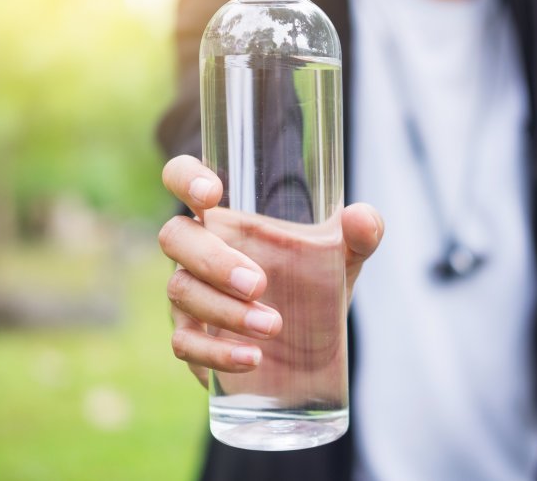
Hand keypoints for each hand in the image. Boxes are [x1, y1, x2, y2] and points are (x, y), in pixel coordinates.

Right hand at [159, 155, 383, 388]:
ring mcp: (189, 294)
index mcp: (226, 218)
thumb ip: (361, 234)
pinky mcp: (192, 339)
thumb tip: (361, 218)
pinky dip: (216, 353)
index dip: (185, 178)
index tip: (211, 194)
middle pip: (175, 238)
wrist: (311, 347)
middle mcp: (198, 251)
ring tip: (273, 326)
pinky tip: (253, 358)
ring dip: (225, 311)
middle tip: (259, 284)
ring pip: (181, 292)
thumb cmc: (316, 285)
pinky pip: (184, 343)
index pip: (182, 179)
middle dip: (214, 260)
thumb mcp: (345, 257)